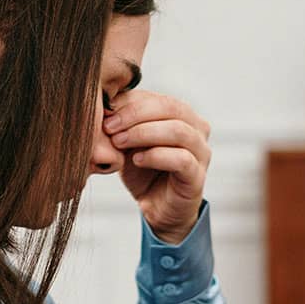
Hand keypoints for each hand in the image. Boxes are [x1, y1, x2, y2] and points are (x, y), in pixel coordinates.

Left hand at [102, 90, 211, 243]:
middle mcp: (196, 128)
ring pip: (178, 130)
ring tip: (119, 142)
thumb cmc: (141, 167)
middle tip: (109, 127)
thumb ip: (121, 121)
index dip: (128, 103)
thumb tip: (103, 103)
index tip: (103, 113)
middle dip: (134, 115)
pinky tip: (137, 160)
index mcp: (180, 113)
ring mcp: (201, 151)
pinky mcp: (198, 175)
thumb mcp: (126, 140)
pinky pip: (182, 159)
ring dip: (143, 133)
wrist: (155, 205)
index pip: (156, 97)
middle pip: (170, 107)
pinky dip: (156, 156)